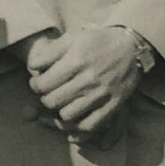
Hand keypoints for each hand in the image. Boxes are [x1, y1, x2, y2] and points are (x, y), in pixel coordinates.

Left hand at [25, 26, 140, 143]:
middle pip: (52, 101)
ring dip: (59, 112)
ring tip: (61, 104)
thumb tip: (32, 67)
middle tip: (48, 94)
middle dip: (45, 99)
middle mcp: (88, 79)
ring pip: (68, 116)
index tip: (38, 83)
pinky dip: (78, 127)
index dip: (35, 85)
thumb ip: (50, 52)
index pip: (43, 84)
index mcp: (76, 61)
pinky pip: (91, 126)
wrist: (132, 48)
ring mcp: (101, 94)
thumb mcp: (72, 38)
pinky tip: (74, 120)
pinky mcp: (113, 105)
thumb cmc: (97, 41)